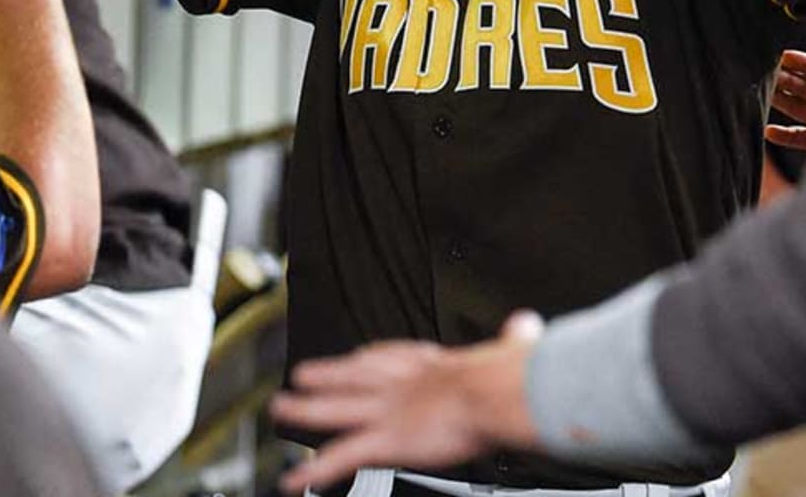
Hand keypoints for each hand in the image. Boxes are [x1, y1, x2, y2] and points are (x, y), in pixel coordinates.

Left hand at [271, 313, 542, 492]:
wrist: (491, 393)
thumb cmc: (504, 377)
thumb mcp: (508, 350)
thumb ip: (513, 340)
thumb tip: (527, 324)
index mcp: (429, 362)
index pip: (388, 355)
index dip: (367, 356)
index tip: (355, 355)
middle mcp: (399, 383)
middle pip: (350, 378)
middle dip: (323, 377)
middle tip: (298, 376)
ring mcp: (385, 411)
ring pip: (333, 411)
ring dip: (303, 412)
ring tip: (279, 411)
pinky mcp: (382, 441)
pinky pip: (340, 458)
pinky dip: (314, 471)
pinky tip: (293, 480)